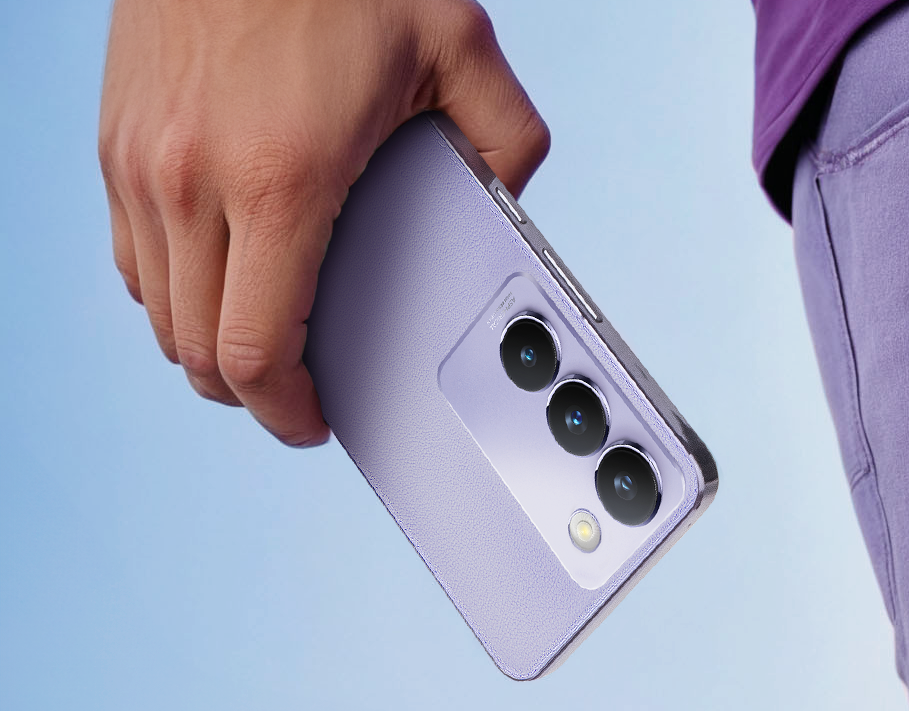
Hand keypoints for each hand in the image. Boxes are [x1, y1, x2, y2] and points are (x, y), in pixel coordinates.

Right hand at [99, 0, 549, 445]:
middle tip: (297, 387)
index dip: (284, 410)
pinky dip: (173, 290)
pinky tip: (220, 274)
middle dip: (251, 392)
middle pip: (198, 350)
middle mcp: (190, 178)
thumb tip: (508, 204)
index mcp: (280, 177)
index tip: (311, 419)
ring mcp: (139, 160)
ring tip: (264, 335)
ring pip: (158, 311)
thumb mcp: (460, 45)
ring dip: (210, 345)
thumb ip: (506, 141)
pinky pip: (132, 256)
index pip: (255, 350)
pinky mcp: (115, 138)